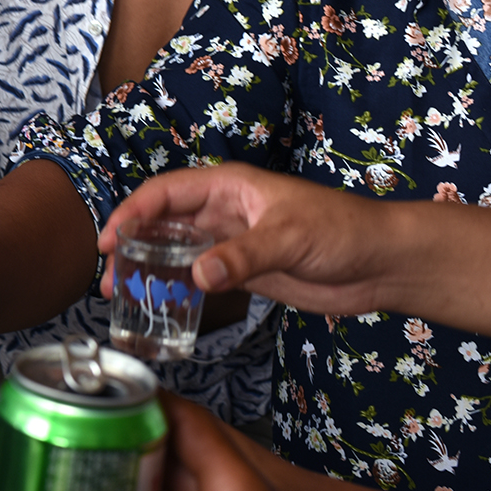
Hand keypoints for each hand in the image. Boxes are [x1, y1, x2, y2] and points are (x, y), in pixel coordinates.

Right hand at [97, 163, 394, 314]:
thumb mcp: (289, 238)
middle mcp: (222, 211)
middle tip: (109, 278)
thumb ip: (242, 256)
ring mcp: (230, 241)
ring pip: (174, 250)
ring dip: (147, 268)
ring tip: (123, 294)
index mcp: (228, 186)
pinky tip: (159, 304)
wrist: (382, 263)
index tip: (109, 240)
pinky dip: (175, 287)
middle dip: (130, 245)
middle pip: (161, 222)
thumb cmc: (343, 230)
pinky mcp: (242, 270)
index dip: (131, 212)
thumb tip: (198, 276)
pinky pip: (197, 276)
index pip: (165, 193)